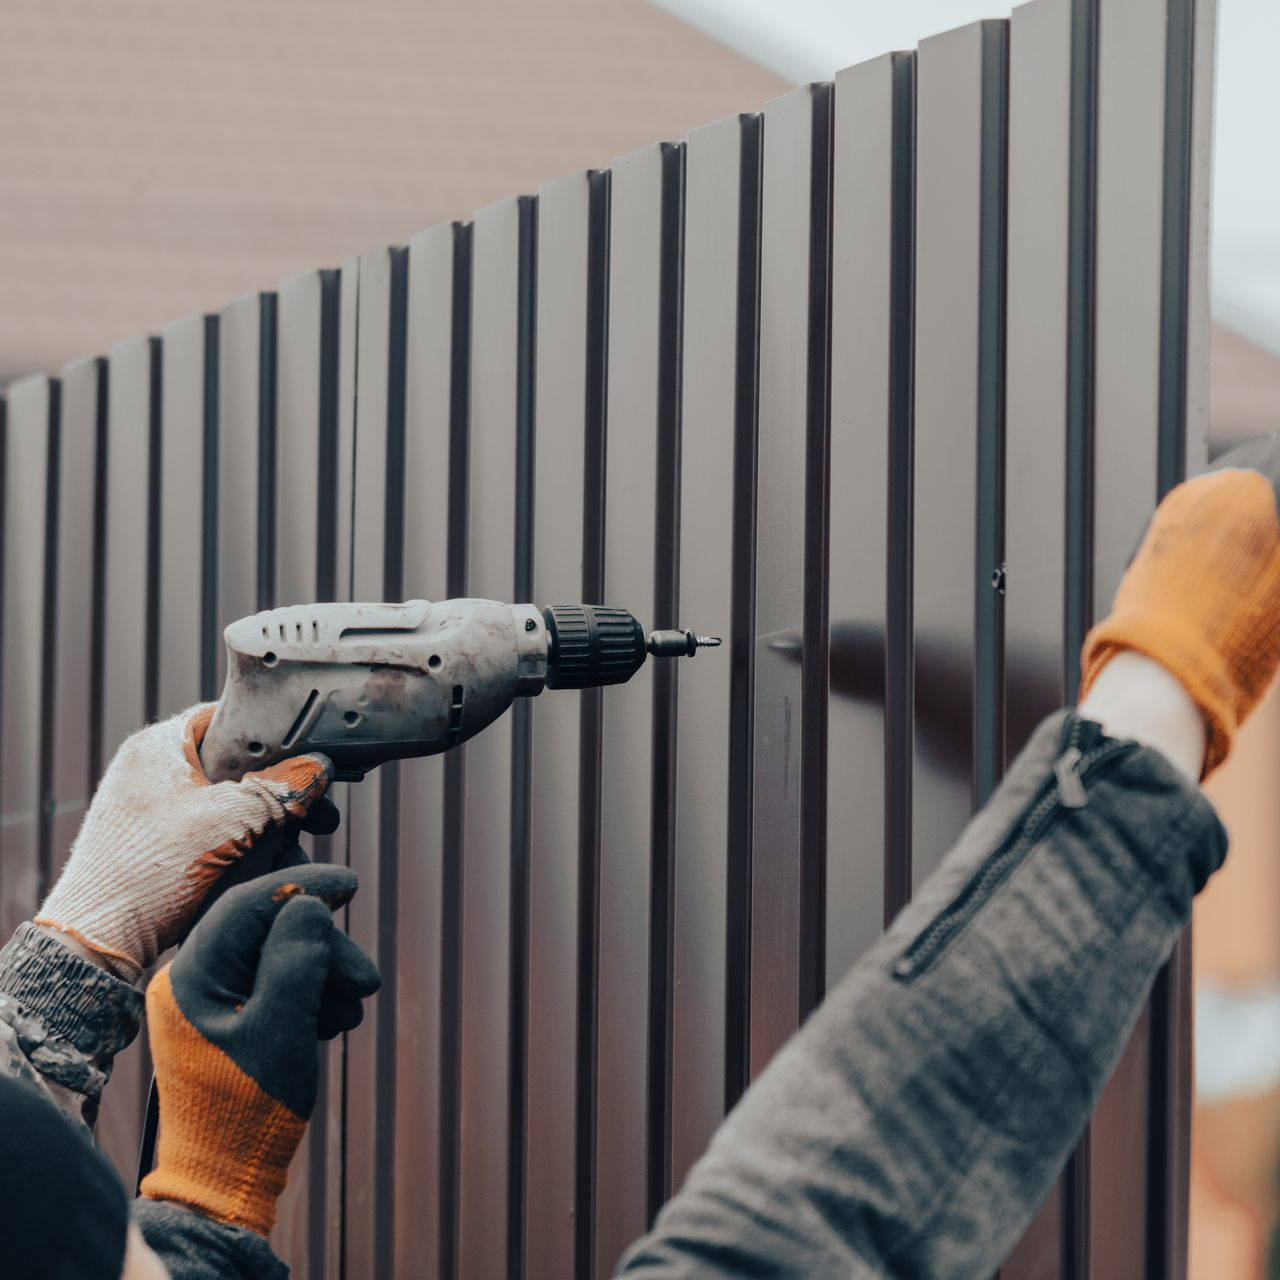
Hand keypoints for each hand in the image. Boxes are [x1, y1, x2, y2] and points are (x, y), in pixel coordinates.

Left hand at [35, 704, 334, 980]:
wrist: (96, 944)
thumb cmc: (148, 874)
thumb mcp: (230, 822)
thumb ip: (281, 790)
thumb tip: (319, 768)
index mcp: (159, 745)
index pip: (231, 716)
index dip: (276, 734)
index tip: (311, 756)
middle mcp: (154, 769)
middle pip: (237, 762)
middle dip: (282, 788)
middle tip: (319, 810)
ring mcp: (155, 807)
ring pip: (231, 799)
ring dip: (270, 819)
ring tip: (300, 841)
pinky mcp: (159, 842)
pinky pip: (215, 828)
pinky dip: (246, 841)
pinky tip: (272, 861)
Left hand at [140, 864, 379, 1234]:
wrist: (229, 1178)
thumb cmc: (247, 1112)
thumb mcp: (279, 1033)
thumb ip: (295, 964)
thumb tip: (309, 905)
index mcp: (192, 977)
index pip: (247, 906)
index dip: (301, 887)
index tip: (350, 884)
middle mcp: (198, 980)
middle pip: (272, 931)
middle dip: (325, 949)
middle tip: (364, 980)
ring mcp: (216, 1000)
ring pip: (284, 957)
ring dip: (326, 975)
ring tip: (349, 1013)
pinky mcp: (236, 1019)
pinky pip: (283, 983)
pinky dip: (315, 995)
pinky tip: (331, 1022)